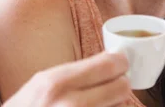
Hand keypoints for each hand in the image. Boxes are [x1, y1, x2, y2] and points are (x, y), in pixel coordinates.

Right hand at [3, 52, 130, 106]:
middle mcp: (71, 105)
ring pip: (121, 106)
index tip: (121, 62)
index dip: (120, 62)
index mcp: (58, 82)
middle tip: (114, 84)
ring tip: (99, 102)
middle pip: (121, 87)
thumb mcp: (43, 81)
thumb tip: (112, 62)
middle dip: (120, 84)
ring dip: (115, 104)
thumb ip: (75, 72)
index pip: (109, 65)